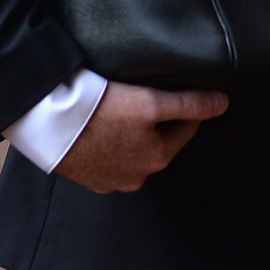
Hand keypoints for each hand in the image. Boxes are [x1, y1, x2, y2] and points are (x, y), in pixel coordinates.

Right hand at [53, 82, 227, 192]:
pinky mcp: (84, 175)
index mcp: (157, 160)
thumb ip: (190, 104)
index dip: (186, 106)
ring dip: (132, 132)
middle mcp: (136, 177)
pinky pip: (106, 155)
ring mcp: (108, 180)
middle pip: (159, 140)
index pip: (185, 128)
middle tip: (144, 94)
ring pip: (132, 149)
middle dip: (157, 120)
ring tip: (119, 107)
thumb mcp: (150, 102)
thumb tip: (223, 104)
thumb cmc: (100, 111)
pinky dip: (108, 140)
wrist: (46, 122)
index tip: (179, 89)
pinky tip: (100, 123)